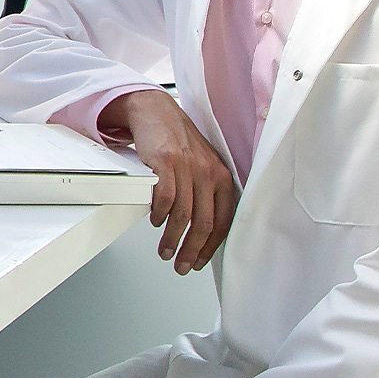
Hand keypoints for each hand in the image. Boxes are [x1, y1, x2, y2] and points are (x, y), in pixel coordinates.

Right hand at [100, 89, 235, 273]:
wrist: (157, 112)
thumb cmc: (179, 142)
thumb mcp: (203, 166)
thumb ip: (206, 193)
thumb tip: (202, 230)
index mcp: (222, 178)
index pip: (223, 222)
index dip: (211, 247)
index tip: (199, 262)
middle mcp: (208, 173)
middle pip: (203, 224)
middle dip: (191, 251)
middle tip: (181, 265)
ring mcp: (187, 168)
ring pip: (183, 216)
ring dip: (171, 239)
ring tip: (165, 251)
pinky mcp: (165, 163)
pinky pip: (164, 199)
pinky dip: (159, 216)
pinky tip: (155, 221)